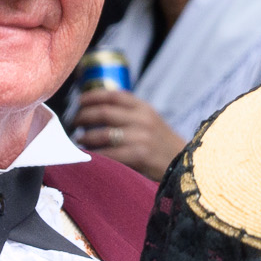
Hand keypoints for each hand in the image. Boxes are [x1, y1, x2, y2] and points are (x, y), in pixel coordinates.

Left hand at [69, 88, 188, 178]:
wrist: (186, 165)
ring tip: (79, 141)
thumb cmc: (162, 145)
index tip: (79, 102)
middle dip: (82, 117)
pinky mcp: (138, 156)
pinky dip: (94, 155)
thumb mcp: (151, 122)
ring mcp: (140, 138)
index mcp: (144, 108)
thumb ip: (129, 114)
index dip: (91, 97)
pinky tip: (88, 156)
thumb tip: (95, 110)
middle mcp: (142, 120)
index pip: (112, 95)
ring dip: (85, 138)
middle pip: (103, 113)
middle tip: (74, 123)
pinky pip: (108, 154)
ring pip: (101, 134)